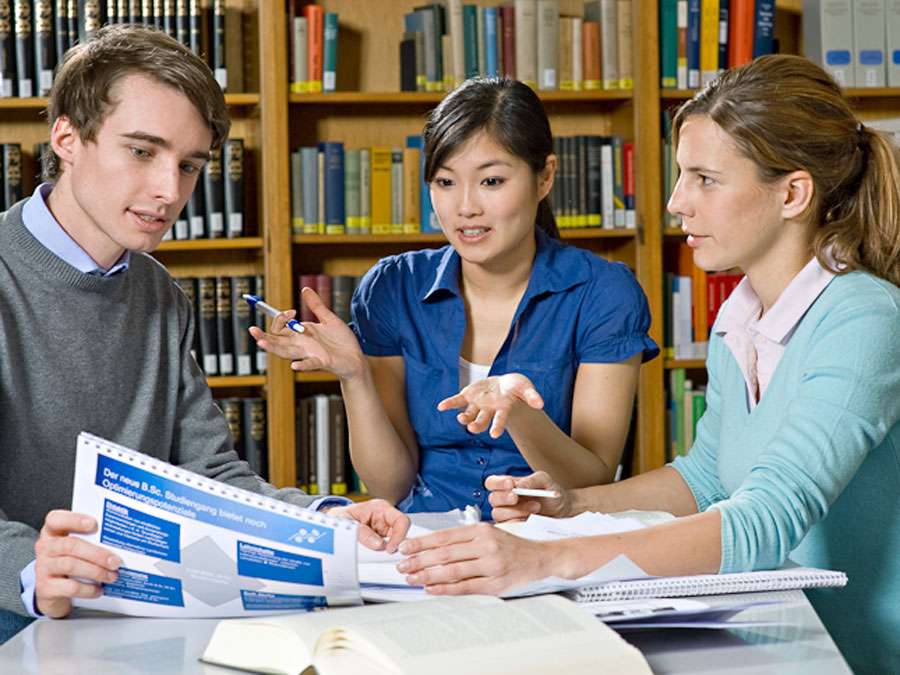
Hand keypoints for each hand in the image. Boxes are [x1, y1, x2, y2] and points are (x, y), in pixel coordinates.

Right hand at [33, 510, 121, 617]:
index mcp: (53, 533)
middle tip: (116, 561)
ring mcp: (43, 568)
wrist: (53, 593)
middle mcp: (45, 548)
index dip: (74, 520)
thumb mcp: (77, 548)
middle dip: (97, 553)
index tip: (94, 523)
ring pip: (70, 565)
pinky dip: (88, 589)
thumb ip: (91, 540)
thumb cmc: (71, 562)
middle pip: (70, 545)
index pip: (55, 519)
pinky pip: (70, 587)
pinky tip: (98, 590)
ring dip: (96, 571)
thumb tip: (121, 541)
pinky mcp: (45, 588)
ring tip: (112, 576)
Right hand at [249, 287, 366, 380]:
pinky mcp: (322, 362)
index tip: (291, 312)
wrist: (357, 358)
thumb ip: (317, 306)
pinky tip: (294, 365)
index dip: (280, 319)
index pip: (281, 328)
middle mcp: (302, 344)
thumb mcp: (329, 319)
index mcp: (301, 334)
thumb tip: (305, 289)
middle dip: (263, 335)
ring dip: (274, 348)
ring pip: (286, 352)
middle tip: (252, 330)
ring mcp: (310, 354)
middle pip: (277, 341)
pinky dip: (302, 364)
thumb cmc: (342, 341)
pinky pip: (310, 364)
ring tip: (261, 343)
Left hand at [326, 499, 410, 553]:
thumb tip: (378, 545)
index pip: (401, 520)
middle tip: (385, 558)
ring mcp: (383, 532)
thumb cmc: (340, 517)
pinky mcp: (380, 543)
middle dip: (396, 547)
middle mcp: (385, 520)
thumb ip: (361, 532)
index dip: (400, 535)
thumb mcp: (347, 521)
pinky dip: (380, 557)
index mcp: (381, 508)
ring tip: (375, 559)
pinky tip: (372, 560)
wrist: (332, 524)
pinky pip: (385, 551)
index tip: (390, 549)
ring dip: (387, 553)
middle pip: (401, 534)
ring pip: (395, 545)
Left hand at [396, 523, 550, 594]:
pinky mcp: (495, 584)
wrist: (540, 557)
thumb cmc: (510, 546)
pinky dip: (445, 588)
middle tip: (402, 565)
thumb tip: (432, 548)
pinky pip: (465, 587)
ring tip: (412, 578)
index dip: (422, 542)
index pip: (444, 536)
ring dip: (428, 575)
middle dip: (419, 560)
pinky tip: (431, 589)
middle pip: (445, 553)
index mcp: (480, 530)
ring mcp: (491, 565)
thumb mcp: (488, 533)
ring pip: (452, 570)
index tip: (405, 547)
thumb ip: (464, 540)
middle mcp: (485, 545)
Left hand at [437, 374, 543, 437]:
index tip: (495, 435)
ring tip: (460, 419)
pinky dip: (449, 403)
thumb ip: (532, 396)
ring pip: (469, 414)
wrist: (505, 384)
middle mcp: (489, 411)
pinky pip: (457, 401)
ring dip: (464, 418)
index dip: (498, 426)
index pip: (500, 420)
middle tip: (472, 428)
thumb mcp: (526, 388)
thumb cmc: (517, 388)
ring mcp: (478, 404)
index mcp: (503, 410)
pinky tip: (441, 406)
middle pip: (482, 421)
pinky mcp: (468, 396)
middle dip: (477, 425)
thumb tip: (540, 404)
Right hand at [486, 472, 573, 522]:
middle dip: (504, 498)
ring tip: (536, 506)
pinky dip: (519, 522)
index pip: (492, 482)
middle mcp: (504, 500)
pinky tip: (531, 518)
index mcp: (508, 485)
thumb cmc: (551, 493)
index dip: (497, 483)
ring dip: (516, 510)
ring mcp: (507, 515)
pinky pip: (507, 527)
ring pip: (498, 514)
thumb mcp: (545, 481)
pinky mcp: (513, 527)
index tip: (510, 484)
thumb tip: (519, 485)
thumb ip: (532, 480)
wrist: (563, 510)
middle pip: (492, 499)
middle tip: (517, 497)